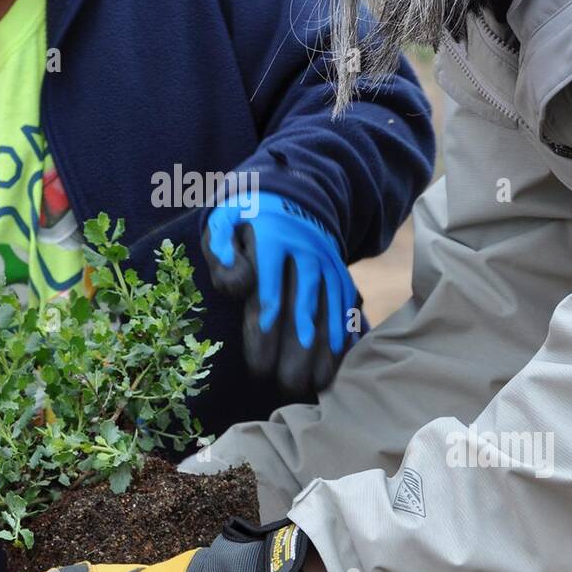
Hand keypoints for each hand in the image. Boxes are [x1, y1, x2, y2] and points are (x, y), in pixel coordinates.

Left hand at [203, 191, 363, 396]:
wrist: (288, 193)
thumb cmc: (245, 220)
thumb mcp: (224, 222)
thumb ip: (222, 249)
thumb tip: (237, 280)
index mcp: (272, 237)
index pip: (269, 282)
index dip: (266, 319)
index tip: (260, 354)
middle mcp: (306, 249)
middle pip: (305, 298)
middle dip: (300, 339)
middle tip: (291, 378)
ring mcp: (328, 260)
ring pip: (331, 303)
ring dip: (329, 341)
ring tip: (321, 378)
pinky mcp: (340, 270)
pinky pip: (349, 302)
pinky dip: (349, 329)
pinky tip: (346, 358)